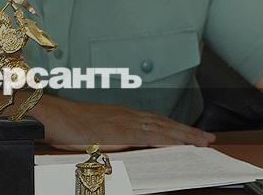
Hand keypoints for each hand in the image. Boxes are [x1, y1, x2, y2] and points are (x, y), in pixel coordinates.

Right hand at [36, 97, 215, 150]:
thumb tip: (120, 146)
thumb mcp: (94, 130)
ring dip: (185, 135)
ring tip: (202, 142)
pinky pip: (151, 137)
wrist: (55, 117)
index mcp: (122, 115)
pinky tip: (180, 145)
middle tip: (207, 138)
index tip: (190, 133)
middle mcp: (128, 115)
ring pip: (163, 128)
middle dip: (188, 131)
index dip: (175, 127)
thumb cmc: (68, 125)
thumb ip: (111, 137)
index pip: (156, 120)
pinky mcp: (122, 132)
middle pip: (165, 123)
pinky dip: (169, 140)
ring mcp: (126, 122)